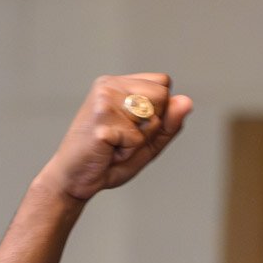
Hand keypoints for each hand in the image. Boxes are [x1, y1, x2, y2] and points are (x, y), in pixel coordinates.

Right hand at [38, 73, 193, 201]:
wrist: (75, 179)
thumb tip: (186, 101)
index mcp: (118, 83)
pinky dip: (128, 152)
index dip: (159, 110)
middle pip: (162, 95)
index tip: (132, 126)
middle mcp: (109, 85)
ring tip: (116, 144)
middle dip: (152, 124)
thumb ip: (169, 122)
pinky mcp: (101, 120)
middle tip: (123, 138)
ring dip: (140, 140)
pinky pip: (138, 138)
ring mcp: (103, 100)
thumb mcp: (148, 141)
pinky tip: (108, 151)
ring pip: (153, 117)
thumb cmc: (109, 159)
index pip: (163, 83)